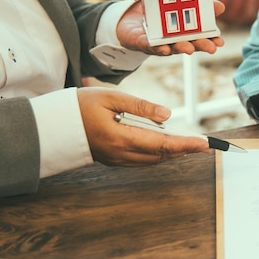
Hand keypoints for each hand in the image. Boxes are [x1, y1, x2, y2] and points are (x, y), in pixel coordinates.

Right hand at [77, 88, 209, 166]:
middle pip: (161, 155)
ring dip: (172, 153)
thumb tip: (166, 114)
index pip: (161, 143)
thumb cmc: (80, 106)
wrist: (53, 125)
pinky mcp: (113, 160)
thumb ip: (140, 106)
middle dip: (184, 150)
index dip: (186, 144)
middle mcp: (120, 154)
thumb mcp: (110, 98)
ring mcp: (116, 160)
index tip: (204, 144)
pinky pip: (142, 160)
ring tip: (190, 144)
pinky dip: (157, 154)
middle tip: (204, 145)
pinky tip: (165, 145)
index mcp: (120, 138)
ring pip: (152, 160)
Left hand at [116, 0, 224, 55]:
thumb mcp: (176, 4)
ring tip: (190, 49)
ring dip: (181, 48)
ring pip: (172, 48)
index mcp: (184, 32)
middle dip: (201, 46)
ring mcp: (159, 43)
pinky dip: (158, 48)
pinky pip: (150, 46)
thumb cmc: (157, 13)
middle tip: (212, 48)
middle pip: (190, 45)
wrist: (129, 20)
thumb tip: (220, 6)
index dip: (211, 40)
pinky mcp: (143, 43)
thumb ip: (195, 4)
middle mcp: (174, 41)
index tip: (220, 41)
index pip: (200, 37)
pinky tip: (164, 48)